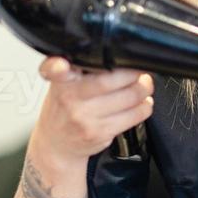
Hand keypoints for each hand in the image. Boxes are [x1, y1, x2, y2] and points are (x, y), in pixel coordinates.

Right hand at [33, 59, 153, 163]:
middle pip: (109, 80)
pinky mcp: (101, 132)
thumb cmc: (63, 109)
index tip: (62, 65)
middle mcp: (70, 99)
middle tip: (140, 70)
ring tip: (144, 84)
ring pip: (128, 97)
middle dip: (132, 73)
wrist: (56, 144)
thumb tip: (110, 53)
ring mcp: (85, 118)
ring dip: (144, 89)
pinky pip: (134, 116)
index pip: (53, 70)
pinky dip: (145, 106)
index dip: (57, 66)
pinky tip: (142, 102)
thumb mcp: (60, 85)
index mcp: (60, 82)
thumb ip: (76, 68)